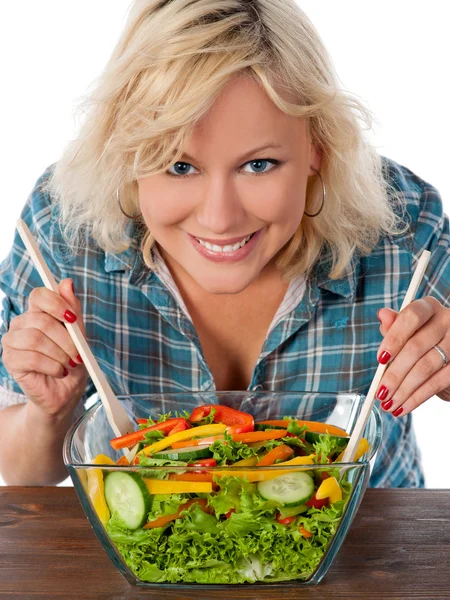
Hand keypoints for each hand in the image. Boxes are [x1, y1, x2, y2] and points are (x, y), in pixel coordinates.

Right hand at [2, 278, 87, 419]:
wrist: (65, 391)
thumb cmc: (72, 361)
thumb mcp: (79, 334)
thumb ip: (73, 309)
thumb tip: (67, 282)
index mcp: (37, 313)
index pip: (38, 295)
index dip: (56, 303)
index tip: (72, 319)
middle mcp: (21, 323)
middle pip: (40, 320)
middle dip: (65, 339)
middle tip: (77, 354)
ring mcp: (12, 341)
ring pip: (35, 339)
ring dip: (59, 354)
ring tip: (68, 364)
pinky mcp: (10, 360)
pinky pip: (31, 358)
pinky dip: (52, 366)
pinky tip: (59, 371)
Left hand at [375, 296, 449, 416]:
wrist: (449, 359)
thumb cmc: (422, 341)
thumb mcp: (408, 332)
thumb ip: (395, 326)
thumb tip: (382, 314)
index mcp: (429, 308)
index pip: (412, 316)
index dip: (394, 338)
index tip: (380, 359)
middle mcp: (447, 320)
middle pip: (416, 347)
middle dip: (394, 373)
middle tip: (380, 392)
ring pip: (426, 367)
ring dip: (404, 390)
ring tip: (388, 404)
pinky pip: (438, 383)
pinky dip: (417, 398)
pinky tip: (403, 407)